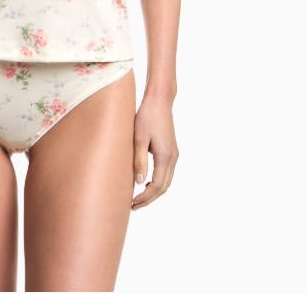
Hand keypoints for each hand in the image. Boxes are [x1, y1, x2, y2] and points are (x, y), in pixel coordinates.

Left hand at [132, 95, 178, 209]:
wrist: (160, 101)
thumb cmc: (147, 116)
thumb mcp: (138, 138)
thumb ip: (139, 160)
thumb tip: (139, 182)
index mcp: (165, 156)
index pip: (157, 186)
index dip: (145, 198)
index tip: (132, 204)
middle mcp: (173, 158)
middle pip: (163, 187)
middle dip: (149, 199)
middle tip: (133, 206)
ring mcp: (174, 154)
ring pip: (166, 181)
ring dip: (154, 191)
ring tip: (138, 198)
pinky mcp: (171, 150)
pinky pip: (166, 173)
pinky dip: (158, 182)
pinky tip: (145, 182)